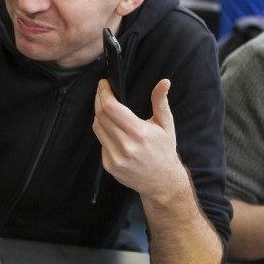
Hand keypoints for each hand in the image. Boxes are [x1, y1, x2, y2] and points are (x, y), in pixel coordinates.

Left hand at [92, 79, 185, 198]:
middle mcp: (125, 146)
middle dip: (99, 99)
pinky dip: (103, 131)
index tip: (104, 84)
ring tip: (106, 107)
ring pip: (97, 127)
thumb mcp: (166, 124)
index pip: (110, 108)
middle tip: (102, 91)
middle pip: (100, 115)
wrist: (162, 181)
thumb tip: (164, 82)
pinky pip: (100, 141)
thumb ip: (160, 102)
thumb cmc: (164, 150)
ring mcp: (115, 157)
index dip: (104, 93)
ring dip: (99, 114)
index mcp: (139, 133)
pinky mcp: (108, 165)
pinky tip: (111, 128)